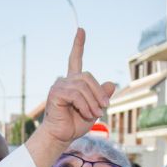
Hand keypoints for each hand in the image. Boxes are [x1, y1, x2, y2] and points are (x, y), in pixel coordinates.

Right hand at [27, 29, 116, 166]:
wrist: (61, 136)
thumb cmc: (75, 124)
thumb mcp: (94, 109)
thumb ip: (101, 96)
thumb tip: (111, 84)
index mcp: (73, 82)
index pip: (75, 59)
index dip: (78, 45)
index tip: (81, 30)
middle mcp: (64, 81)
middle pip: (87, 77)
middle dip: (98, 92)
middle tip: (105, 108)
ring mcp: (59, 86)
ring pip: (83, 86)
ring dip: (93, 102)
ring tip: (95, 114)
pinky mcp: (56, 93)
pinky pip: (76, 94)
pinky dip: (85, 105)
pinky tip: (87, 114)